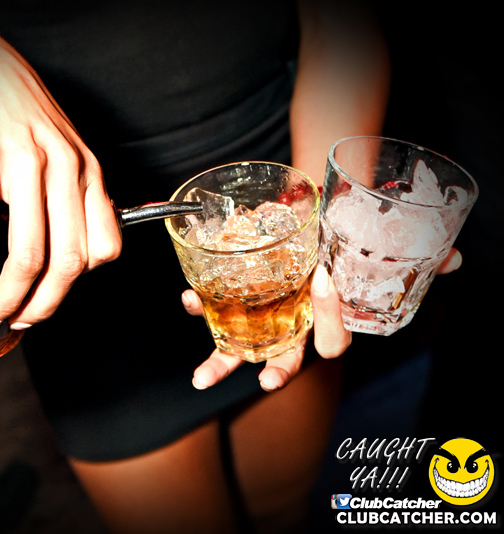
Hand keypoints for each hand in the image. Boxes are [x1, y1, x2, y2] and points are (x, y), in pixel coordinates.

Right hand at [0, 16, 121, 328]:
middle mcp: (64, 170)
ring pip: (28, 254)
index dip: (80, 284)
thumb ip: (74, 195)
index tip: (52, 297)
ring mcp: (24, 165)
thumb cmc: (20, 111)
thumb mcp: (64, 148)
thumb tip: (74, 253)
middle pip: (68, 262)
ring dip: (8, 296)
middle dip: (43, 306)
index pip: (105, 247)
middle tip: (19, 322)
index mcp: (89, 172)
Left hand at [183, 249, 463, 390]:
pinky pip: (214, 310)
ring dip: (221, 360)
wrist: (308, 210)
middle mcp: (292, 322)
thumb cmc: (338, 232)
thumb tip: (453, 259)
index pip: (332, 338)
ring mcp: (262, 313)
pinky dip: (199, 306)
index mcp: (323, 316)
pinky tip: (189, 299)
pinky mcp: (236, 295)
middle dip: (273, 373)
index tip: (322, 280)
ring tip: (202, 377)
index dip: (329, 318)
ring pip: (242, 347)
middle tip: (265, 383)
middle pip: (284, 358)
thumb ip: (405, 252)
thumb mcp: (367, 240)